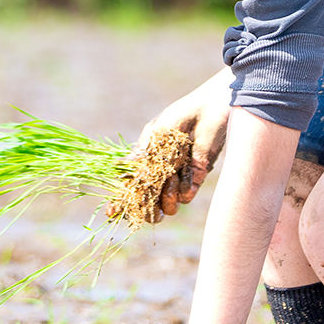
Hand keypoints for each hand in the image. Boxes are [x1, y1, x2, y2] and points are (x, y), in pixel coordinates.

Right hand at [133, 68, 232, 221]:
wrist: (211, 111)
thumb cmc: (181, 116)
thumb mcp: (156, 135)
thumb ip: (142, 157)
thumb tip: (122, 175)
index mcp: (147, 159)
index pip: (131, 185)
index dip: (121, 200)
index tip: (112, 213)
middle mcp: (161, 172)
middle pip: (148, 202)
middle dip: (146, 209)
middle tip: (148, 212)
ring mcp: (178, 177)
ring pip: (167, 205)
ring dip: (167, 197)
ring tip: (172, 179)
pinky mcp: (196, 178)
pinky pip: (186, 196)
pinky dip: (184, 190)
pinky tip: (187, 173)